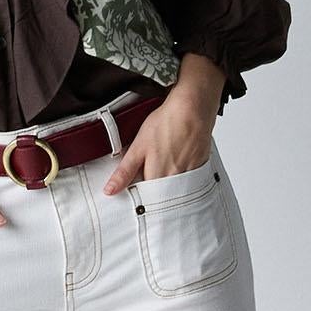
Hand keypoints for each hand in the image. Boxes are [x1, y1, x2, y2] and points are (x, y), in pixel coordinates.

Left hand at [101, 81, 218, 196]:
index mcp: (157, 179)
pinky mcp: (200, 168)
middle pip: (162, 198)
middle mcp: (175, 182)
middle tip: (149, 177)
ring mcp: (190, 176)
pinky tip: (178, 164)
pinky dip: (183, 179)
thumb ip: (124, 172)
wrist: (193, 109)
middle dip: (153, 195)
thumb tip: (110, 190)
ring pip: (176, 191)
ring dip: (168, 188)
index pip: (145, 201)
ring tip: (165, 167)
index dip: (139, 199)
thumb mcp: (138, 147)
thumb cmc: (166, 124)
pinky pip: (190, 182)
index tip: (134, 194)